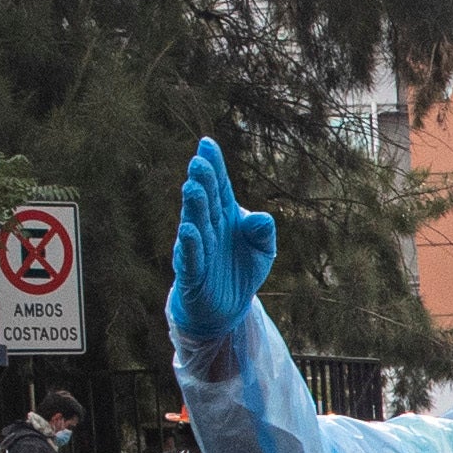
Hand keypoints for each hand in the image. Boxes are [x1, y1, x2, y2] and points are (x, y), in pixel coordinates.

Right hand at [173, 137, 276, 338]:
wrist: (228, 308)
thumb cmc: (242, 270)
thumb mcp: (263, 251)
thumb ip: (263, 233)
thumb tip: (262, 218)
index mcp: (225, 217)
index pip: (219, 187)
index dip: (214, 166)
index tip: (207, 144)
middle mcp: (208, 228)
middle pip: (206, 202)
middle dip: (202, 182)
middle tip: (198, 163)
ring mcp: (198, 249)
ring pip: (195, 225)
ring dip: (194, 208)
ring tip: (192, 188)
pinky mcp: (192, 274)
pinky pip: (190, 258)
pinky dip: (190, 245)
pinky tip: (189, 229)